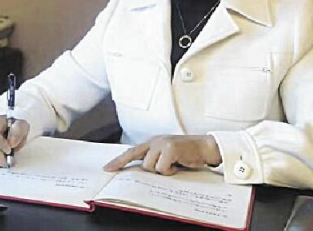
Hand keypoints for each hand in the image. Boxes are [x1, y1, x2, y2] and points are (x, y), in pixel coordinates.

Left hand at [103, 135, 220, 175]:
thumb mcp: (167, 155)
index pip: (131, 152)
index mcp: (152, 142)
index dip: (118, 161)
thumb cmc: (186, 153)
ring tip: (173, 165)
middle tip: (158, 170)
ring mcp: (162, 143)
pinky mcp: (170, 148)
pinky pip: (162, 167)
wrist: (205, 147)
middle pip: (139, 160)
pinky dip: (170, 171)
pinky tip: (178, 165)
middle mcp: (155, 141)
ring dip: (162, 170)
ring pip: (150, 166)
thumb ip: (154, 158)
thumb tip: (141, 170)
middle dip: (148, 169)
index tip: (107, 169)